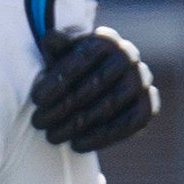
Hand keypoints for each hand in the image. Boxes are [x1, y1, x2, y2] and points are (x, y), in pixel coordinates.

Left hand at [31, 27, 157, 154]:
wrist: (91, 85)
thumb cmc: (67, 69)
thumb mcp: (56, 56)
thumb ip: (54, 47)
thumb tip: (52, 38)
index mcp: (104, 39)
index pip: (82, 58)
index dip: (57, 80)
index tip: (35, 99)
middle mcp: (128, 55)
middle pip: (96, 83)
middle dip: (63, 106)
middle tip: (38, 122)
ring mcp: (142, 79)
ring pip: (111, 104)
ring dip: (79, 124)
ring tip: (52, 136)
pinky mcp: (148, 103)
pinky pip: (131, 122)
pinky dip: (104, 136)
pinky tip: (77, 145)